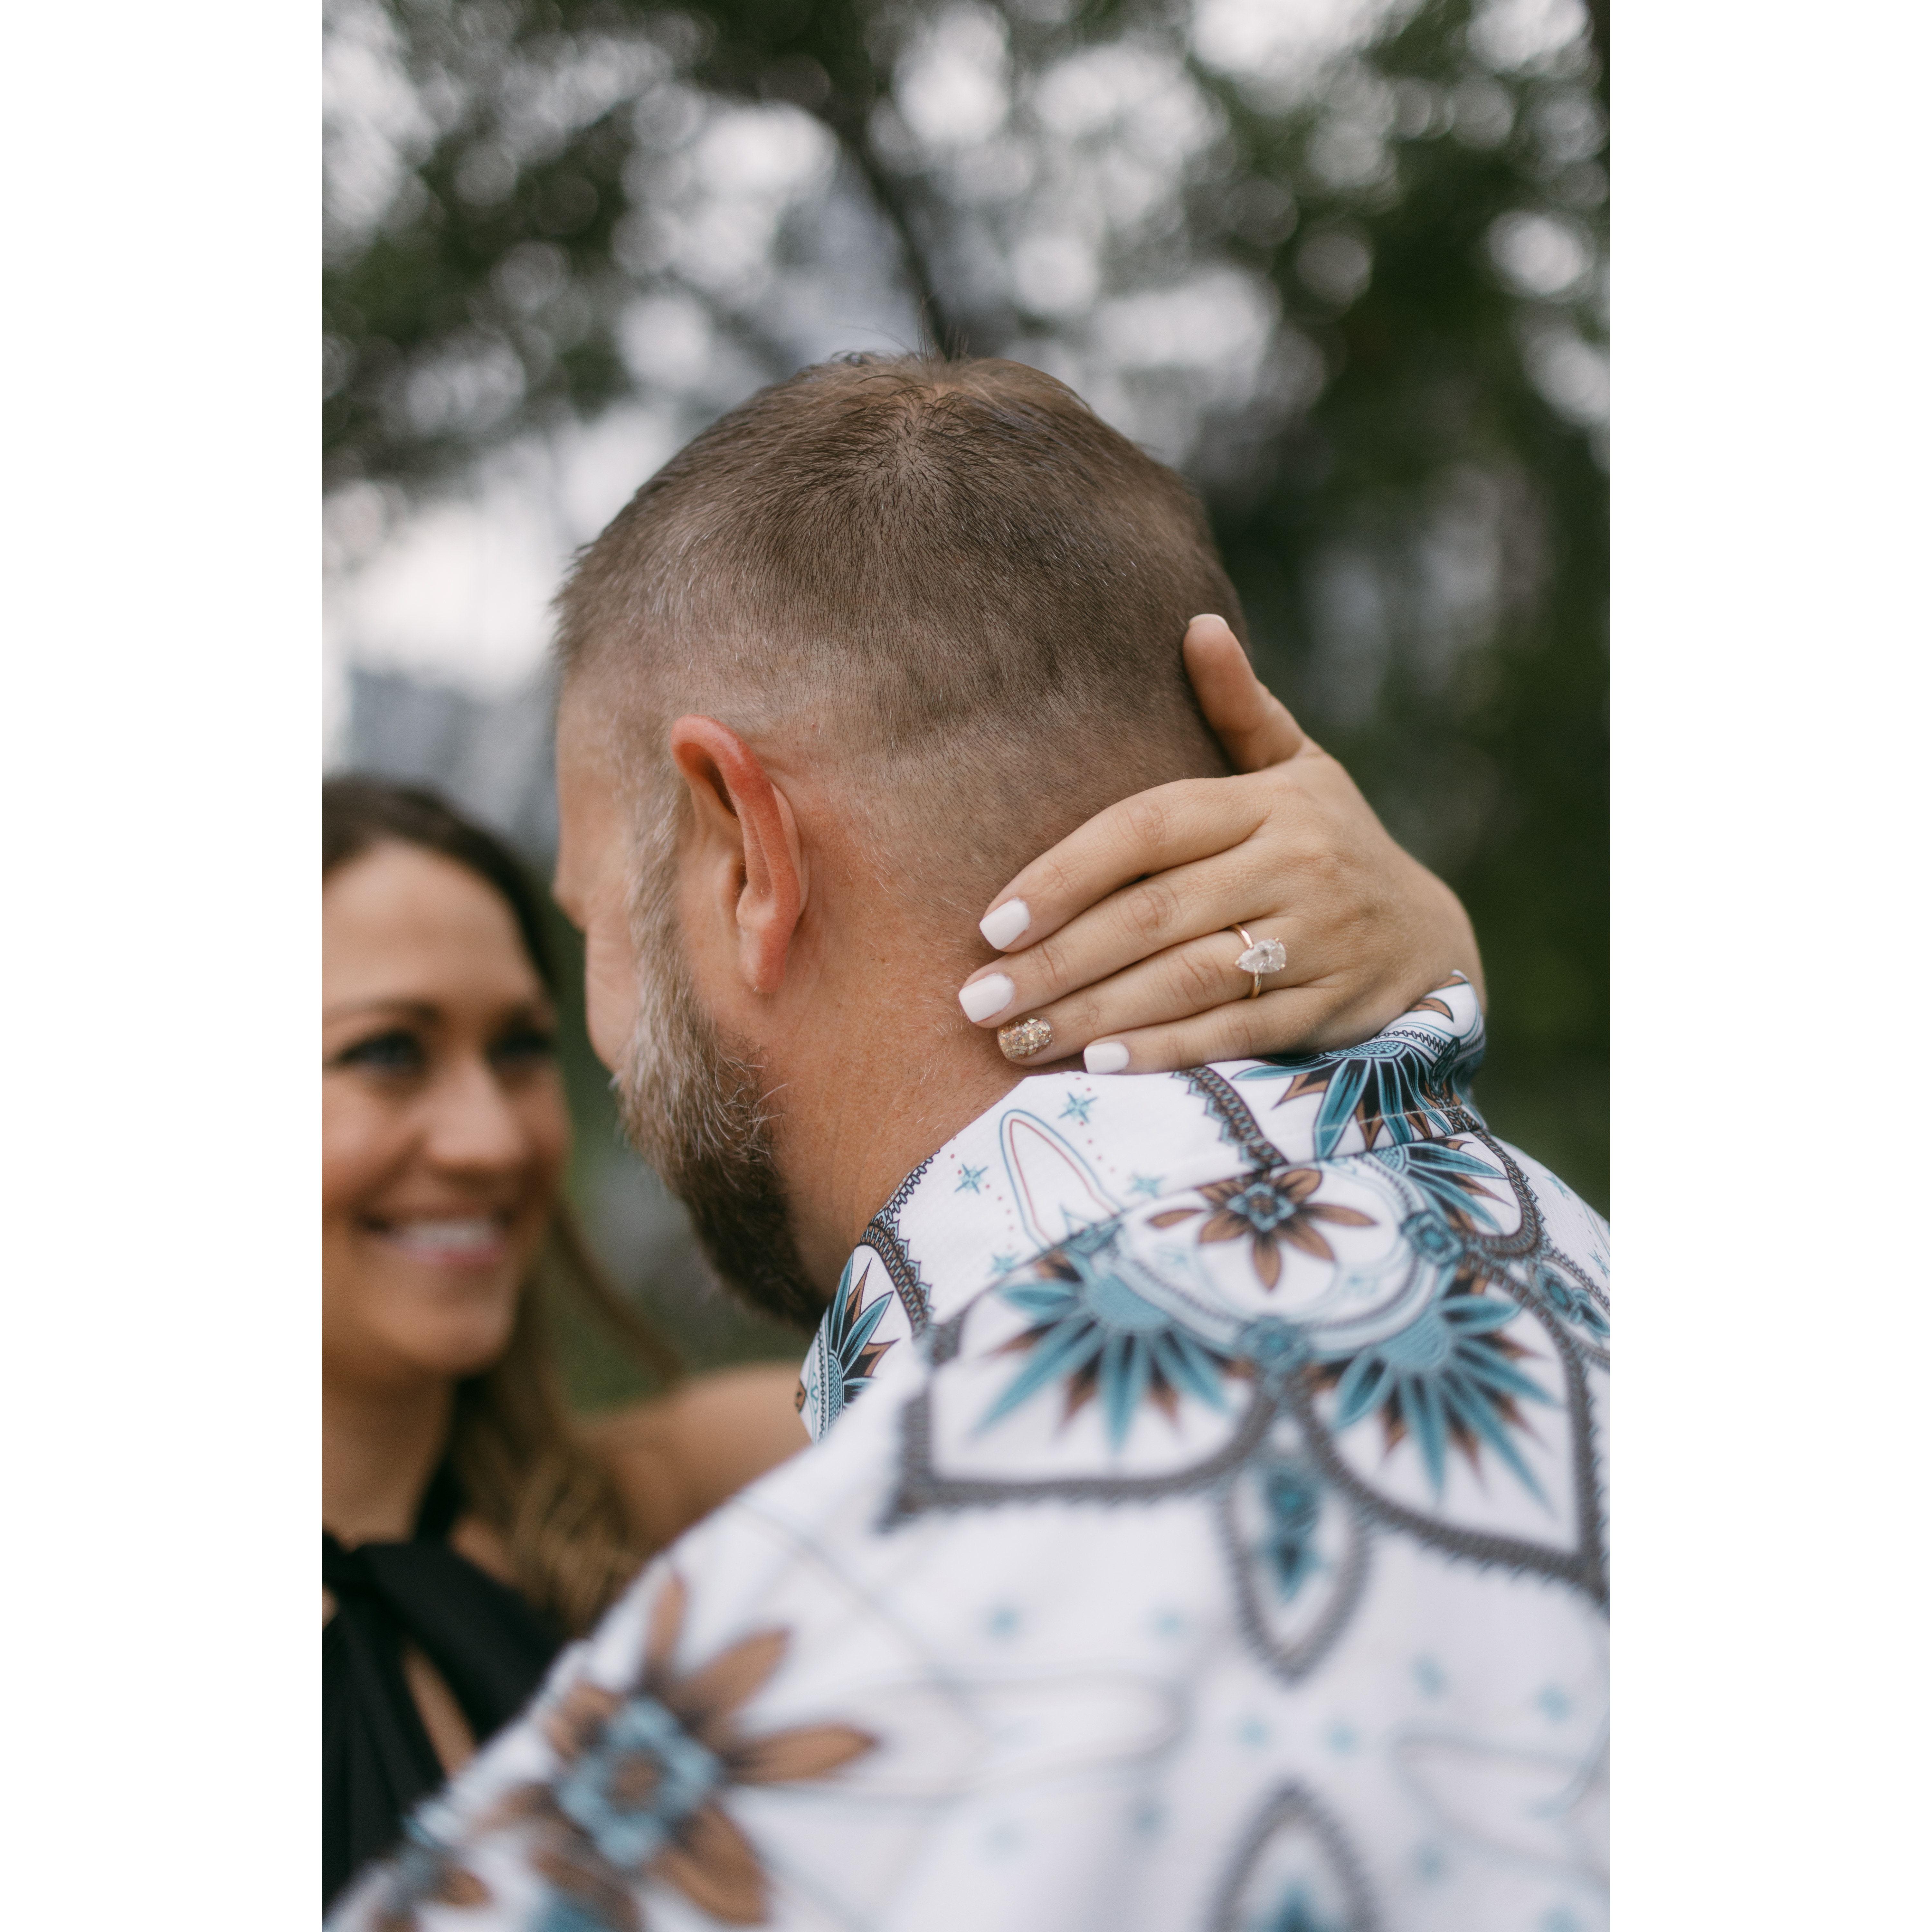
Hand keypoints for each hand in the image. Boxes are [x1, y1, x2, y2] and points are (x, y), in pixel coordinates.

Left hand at [955, 615, 1484, 1072]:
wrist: (1428, 935)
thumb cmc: (1327, 842)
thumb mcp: (1297, 765)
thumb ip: (1239, 708)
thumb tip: (1198, 625)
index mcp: (1270, 802)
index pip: (1147, 829)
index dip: (1064, 875)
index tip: (992, 922)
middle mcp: (1294, 867)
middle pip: (1153, 916)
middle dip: (1056, 962)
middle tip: (976, 1000)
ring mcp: (1314, 940)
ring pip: (1185, 979)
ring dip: (1093, 1016)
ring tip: (1015, 1040)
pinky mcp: (1328, 1007)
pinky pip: (1233, 1032)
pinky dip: (1164, 1051)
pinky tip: (1097, 1068)